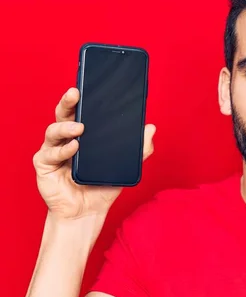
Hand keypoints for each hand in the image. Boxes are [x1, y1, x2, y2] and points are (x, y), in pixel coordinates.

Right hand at [33, 87, 155, 220]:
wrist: (88, 212)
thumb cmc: (103, 185)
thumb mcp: (125, 165)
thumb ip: (139, 148)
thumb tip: (151, 128)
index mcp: (83, 133)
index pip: (81, 110)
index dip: (82, 97)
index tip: (87, 84)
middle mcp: (65, 138)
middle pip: (63, 114)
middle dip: (68, 102)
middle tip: (76, 93)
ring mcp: (53, 151)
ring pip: (53, 131)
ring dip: (66, 127)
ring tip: (80, 128)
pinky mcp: (44, 166)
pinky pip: (50, 154)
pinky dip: (62, 151)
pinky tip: (74, 148)